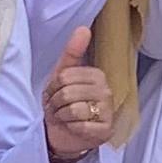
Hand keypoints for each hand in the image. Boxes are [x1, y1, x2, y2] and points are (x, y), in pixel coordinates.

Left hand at [41, 27, 114, 162]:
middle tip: (58, 108)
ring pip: (74, 109)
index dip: (53, 87)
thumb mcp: (62, 76)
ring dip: (62, 116)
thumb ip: (72, 52)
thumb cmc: (62, 103)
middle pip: (68, 93)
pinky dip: (70, 128)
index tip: (55, 94)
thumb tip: (83, 28)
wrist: (62, 134)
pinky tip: (73, 128)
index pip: (65, 77)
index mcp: (97, 75)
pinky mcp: (105, 131)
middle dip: (56, 103)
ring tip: (64, 118)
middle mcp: (107, 91)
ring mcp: (108, 112)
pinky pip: (80, 126)